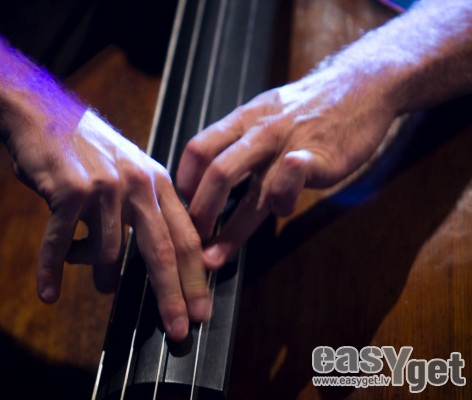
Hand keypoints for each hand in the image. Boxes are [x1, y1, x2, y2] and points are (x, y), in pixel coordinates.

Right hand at [5, 99, 209, 341]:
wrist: (43, 114)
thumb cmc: (87, 151)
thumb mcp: (129, 172)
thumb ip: (146, 212)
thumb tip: (157, 264)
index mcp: (158, 183)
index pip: (187, 238)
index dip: (196, 278)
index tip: (201, 311)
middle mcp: (138, 184)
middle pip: (162, 251)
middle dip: (172, 296)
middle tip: (179, 331)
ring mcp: (105, 187)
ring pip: (108, 252)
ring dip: (100, 275)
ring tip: (101, 285)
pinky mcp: (69, 190)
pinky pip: (60, 243)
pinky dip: (52, 269)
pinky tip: (48, 292)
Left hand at [176, 66, 396, 267]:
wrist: (360, 85)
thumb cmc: (306, 107)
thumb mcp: (263, 113)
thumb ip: (237, 142)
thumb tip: (208, 177)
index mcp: (242, 121)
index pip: (197, 149)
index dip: (184, 183)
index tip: (181, 208)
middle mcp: (260, 132)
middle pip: (217, 173)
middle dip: (199, 213)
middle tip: (191, 241)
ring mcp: (290, 143)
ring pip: (251, 189)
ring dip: (230, 229)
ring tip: (215, 256)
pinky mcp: (321, 156)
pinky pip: (292, 181)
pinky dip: (281, 202)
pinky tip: (280, 212)